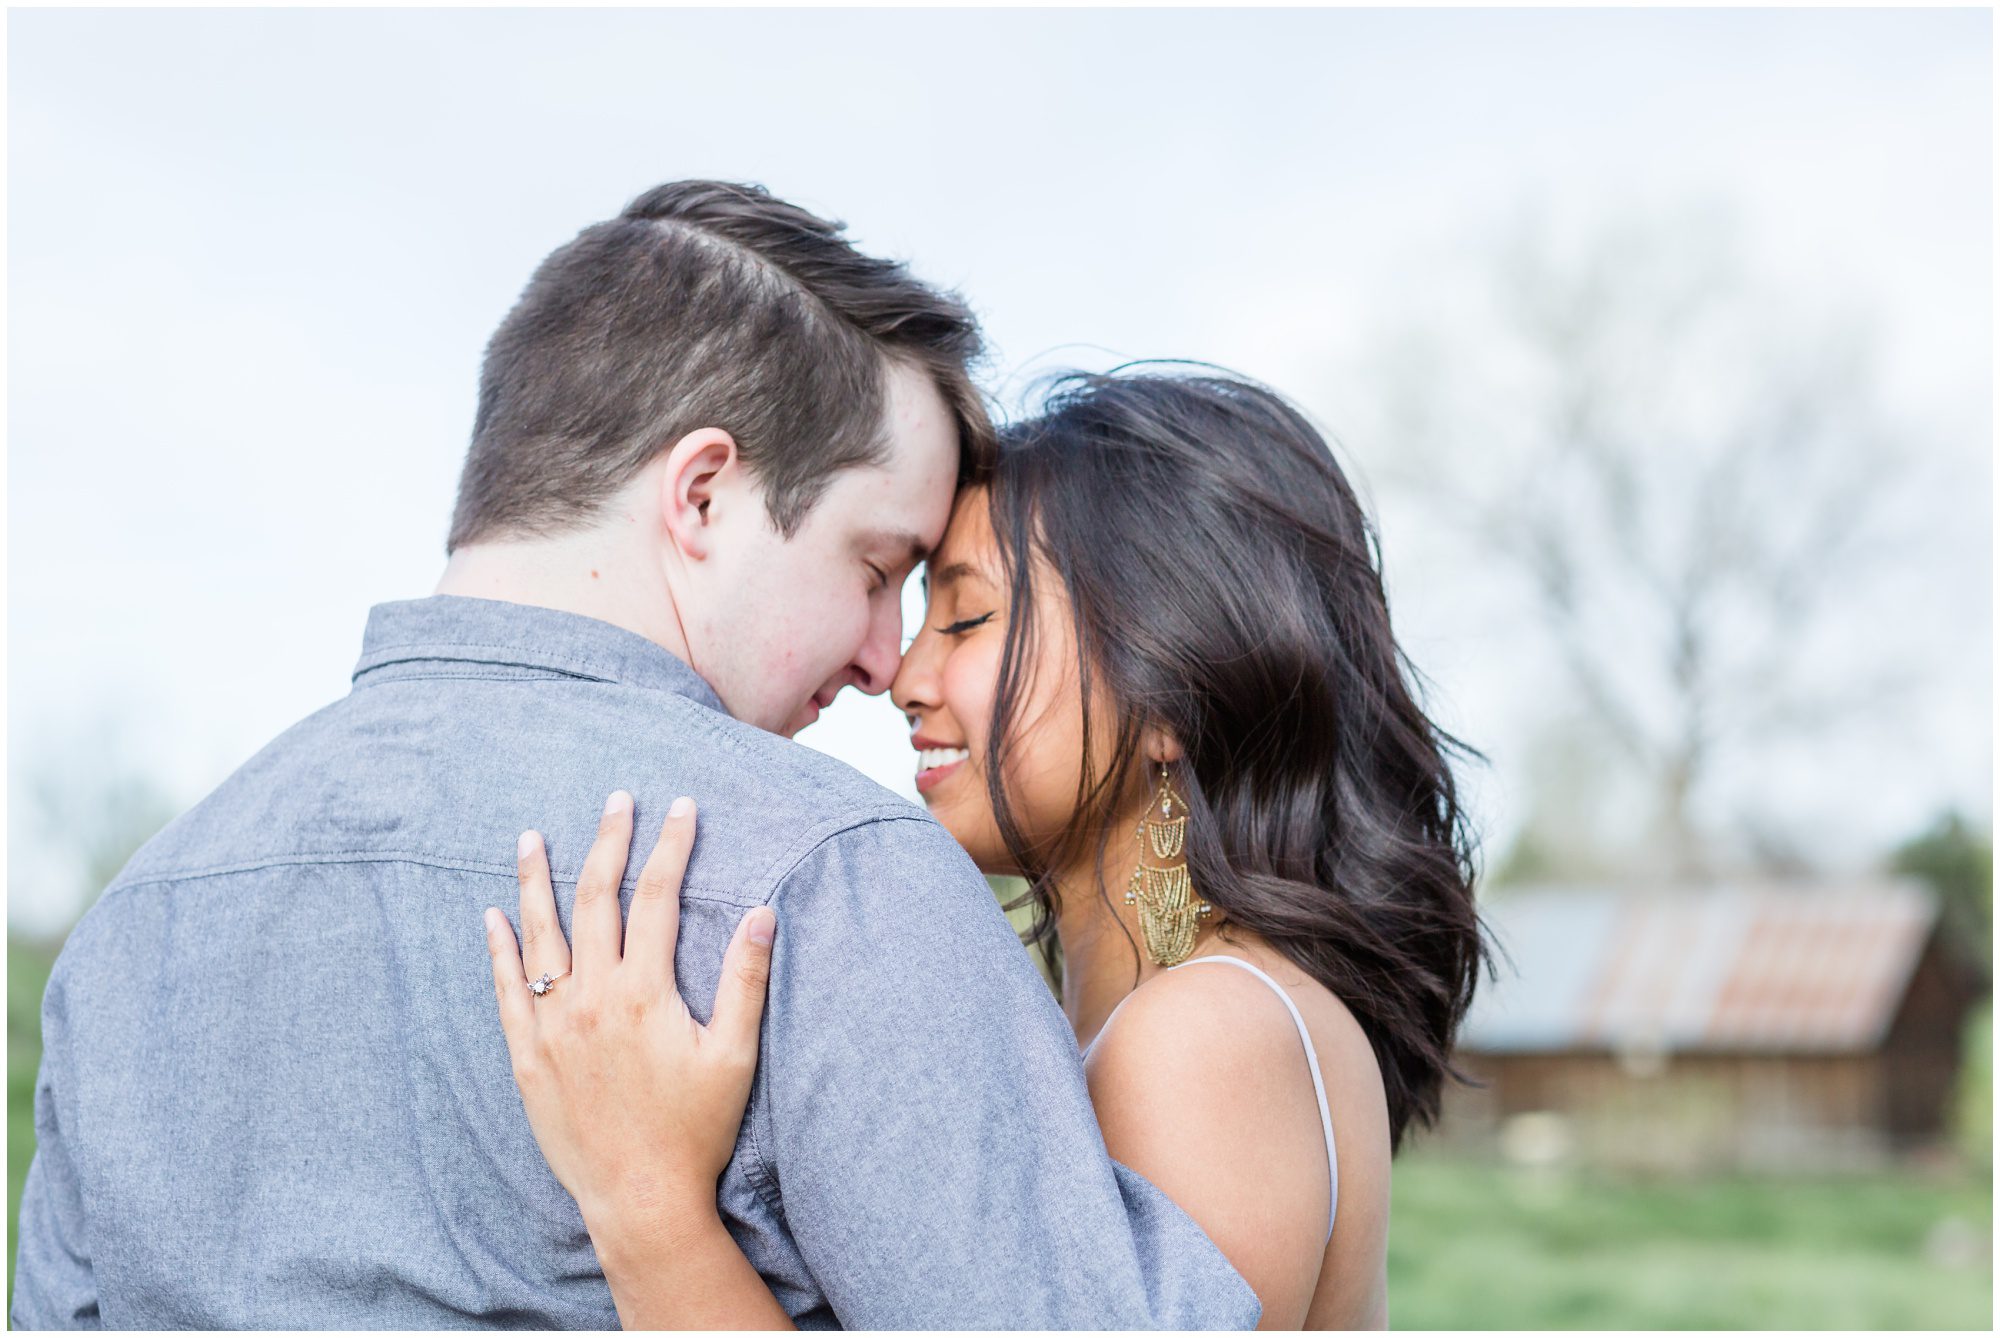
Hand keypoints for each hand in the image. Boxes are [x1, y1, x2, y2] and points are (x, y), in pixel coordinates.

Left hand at [483, 791, 775, 1246]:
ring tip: (531, 837)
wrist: (639, 1200)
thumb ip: (746, 980)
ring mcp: (553, 1026)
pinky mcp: (527, 1057)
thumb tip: (762, 913)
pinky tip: (494, 917)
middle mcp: (591, 998)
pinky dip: (499, 950)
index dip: (670, 846)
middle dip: (608, 843)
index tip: (680, 807)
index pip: (656, 897)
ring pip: (540, 935)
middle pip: (595, 900)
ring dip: (536, 880)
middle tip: (615, 800)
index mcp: (645, 992)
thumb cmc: (696, 1130)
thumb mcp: (735, 1055)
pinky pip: (506, 991)